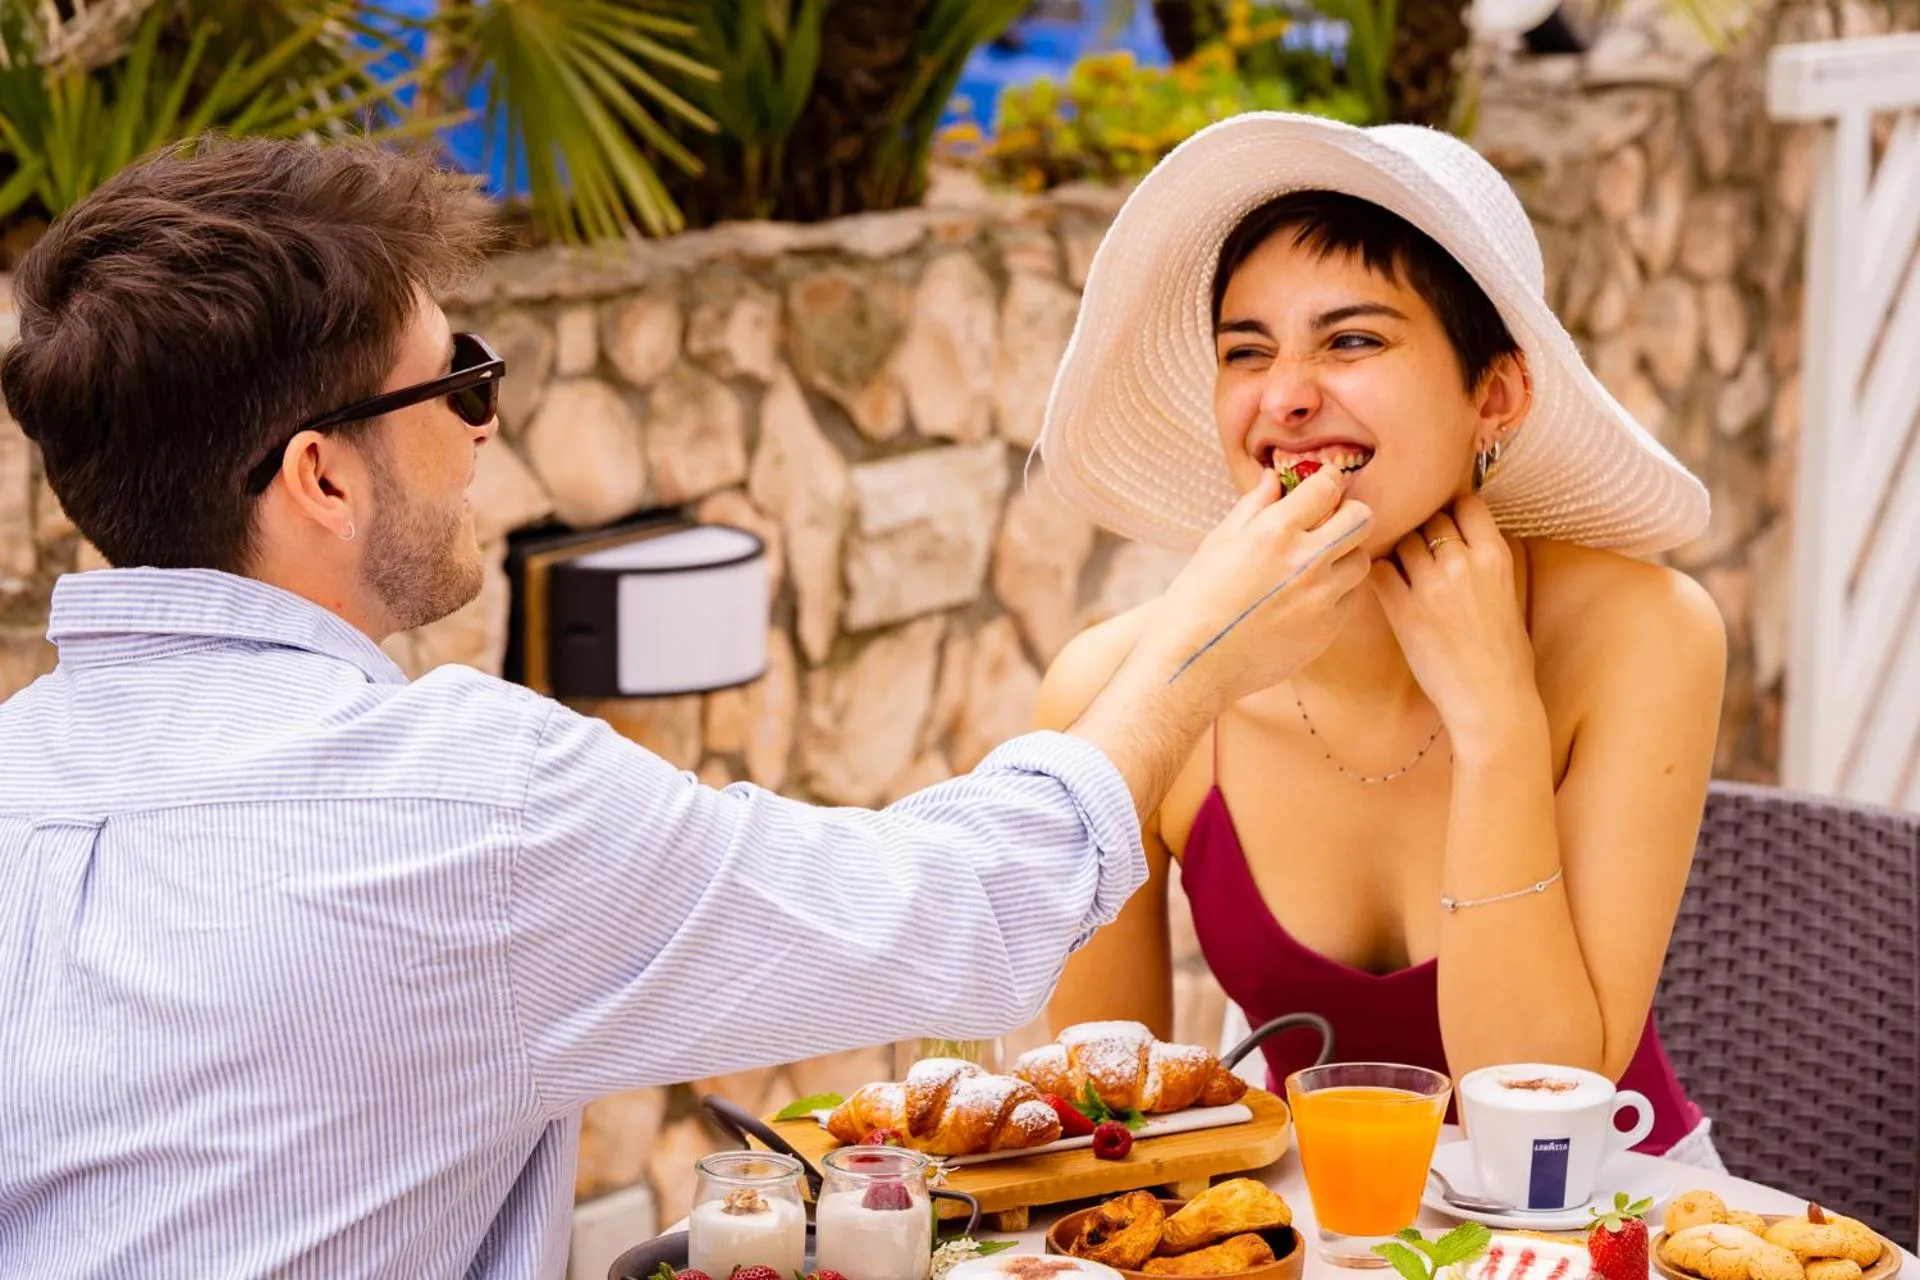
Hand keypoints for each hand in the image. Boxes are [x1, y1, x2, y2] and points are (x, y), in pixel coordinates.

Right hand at [1134, 465, 1372, 712]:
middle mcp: (1304, 561)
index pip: (1327, 487)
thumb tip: (1274, 478)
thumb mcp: (1219, 542)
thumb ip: (1254, 506)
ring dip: (1344, 556)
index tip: (1324, 486)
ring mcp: (1320, 597)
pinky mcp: (1326, 629)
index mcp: (1274, 532)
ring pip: (1362, 560)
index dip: (1329, 481)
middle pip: (1361, 519)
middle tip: (1330, 523)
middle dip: (1348, 514)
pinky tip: (1306, 598)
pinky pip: (1350, 598)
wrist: (1194, 662)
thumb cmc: (1197, 598)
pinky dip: (1336, 592)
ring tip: (1316, 565)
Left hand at [1370, 495, 1539, 740]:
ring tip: (1406, 572)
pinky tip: (1388, 586)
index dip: (1453, 509)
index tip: (1446, 523)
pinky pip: (1379, 571)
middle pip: (1430, 518)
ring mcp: (1430, 585)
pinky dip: (1380, 573)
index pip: (1467, 504)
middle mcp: (1463, 563)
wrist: (1492, 700)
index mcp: (1495, 557)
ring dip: (1401, 551)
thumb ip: (1483, 561)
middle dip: (1424, 531)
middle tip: (1422, 551)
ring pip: (1403, 541)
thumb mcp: (1508, 593)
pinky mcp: (1403, 610)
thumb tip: (1459, 536)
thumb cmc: (1505, 654)